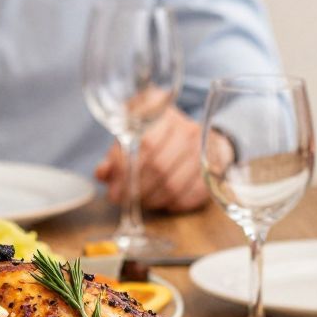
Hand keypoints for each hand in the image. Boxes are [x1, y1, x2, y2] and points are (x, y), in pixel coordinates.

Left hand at [95, 109, 209, 213]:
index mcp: (163, 112)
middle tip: (121, 199)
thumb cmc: (154, 134)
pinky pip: (190, 196)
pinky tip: (160, 202)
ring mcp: (205, 150)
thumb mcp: (130, 135)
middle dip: (135, 189)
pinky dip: (171, 204)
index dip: (125, 170)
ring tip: (139, 201)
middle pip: (159, 167)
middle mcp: (187, 128)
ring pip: (173, 185)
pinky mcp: (214, 170)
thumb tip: (102, 173)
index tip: (113, 187)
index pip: (145, 143)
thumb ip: (115, 153)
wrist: (194, 135)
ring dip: (151, 199)